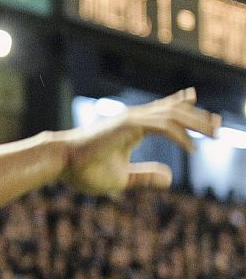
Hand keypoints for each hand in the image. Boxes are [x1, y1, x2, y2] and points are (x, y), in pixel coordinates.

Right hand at [60, 89, 218, 195]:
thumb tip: (171, 178)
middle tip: (218, 126)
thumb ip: (145, 176)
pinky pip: (164, 126)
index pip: (162, 111)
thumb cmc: (83, 170)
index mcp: (132, 127)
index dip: (181, 105)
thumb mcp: (122, 178)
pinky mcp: (130, 125)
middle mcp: (134, 118)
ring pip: (174, 115)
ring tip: (215, 134)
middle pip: (175, 111)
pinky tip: (192, 149)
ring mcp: (132, 119)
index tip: (195, 100)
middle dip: (198, 117)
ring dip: (197, 123)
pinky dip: (180, 136)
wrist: (60, 163)